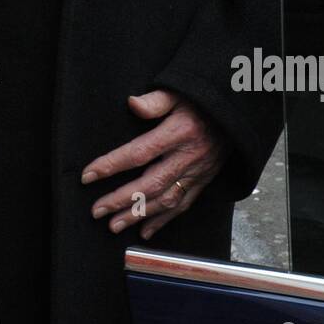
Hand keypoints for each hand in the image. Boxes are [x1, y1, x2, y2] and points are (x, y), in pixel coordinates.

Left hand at [81, 89, 229, 239]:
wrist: (235, 114)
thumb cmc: (201, 101)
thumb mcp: (179, 92)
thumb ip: (155, 101)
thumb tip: (132, 103)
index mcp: (178, 132)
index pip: (139, 152)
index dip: (112, 165)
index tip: (88, 175)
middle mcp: (187, 157)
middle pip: (150, 183)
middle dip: (121, 200)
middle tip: (97, 211)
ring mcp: (197, 172)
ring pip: (165, 200)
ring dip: (138, 215)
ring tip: (114, 225)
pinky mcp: (203, 182)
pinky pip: (183, 205)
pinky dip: (163, 220)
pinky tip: (145, 231)